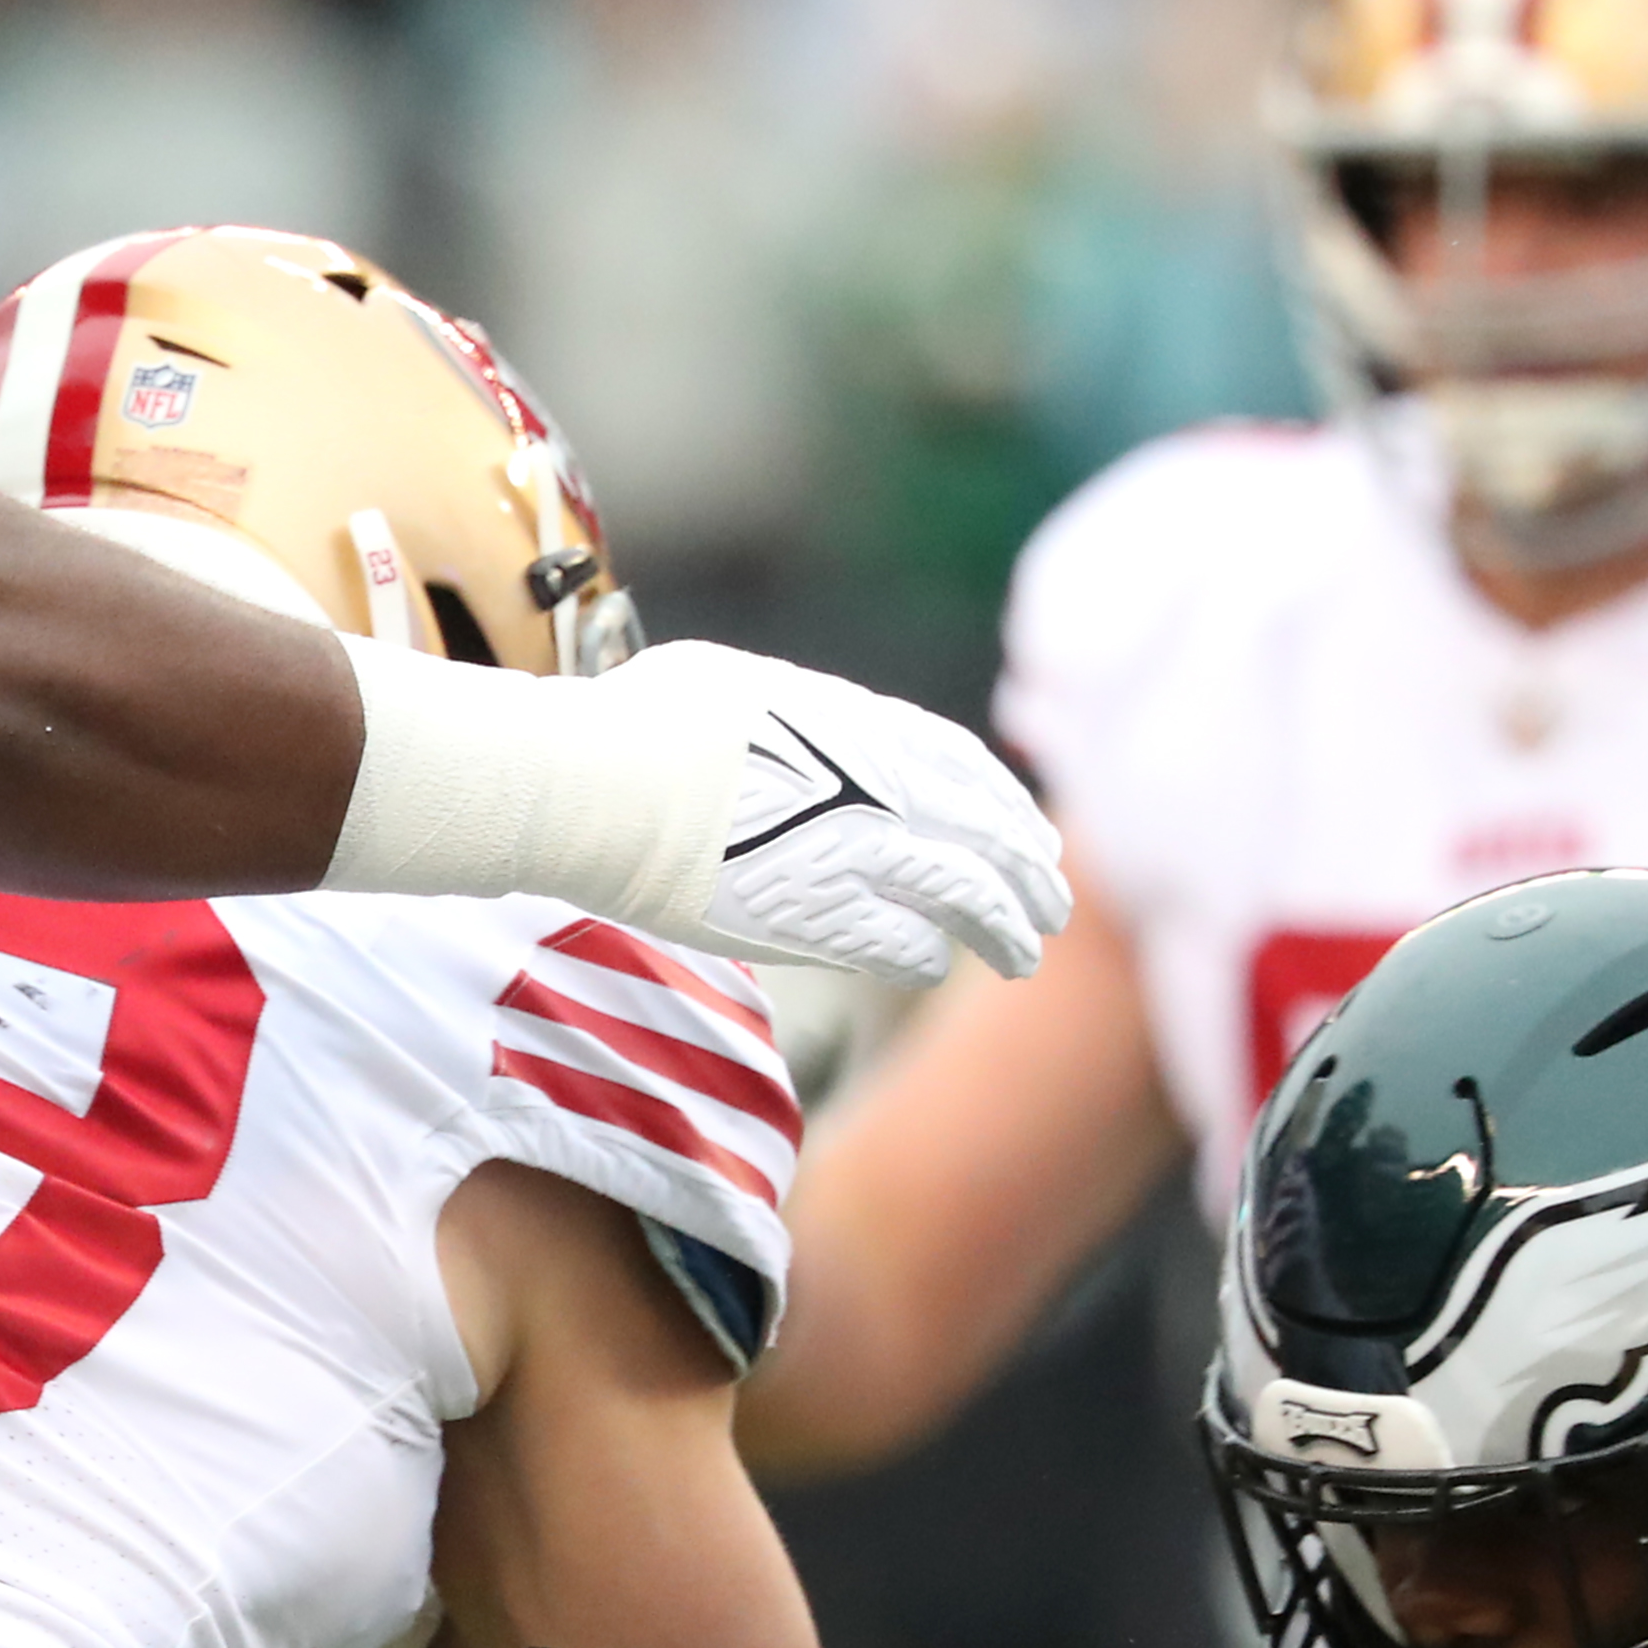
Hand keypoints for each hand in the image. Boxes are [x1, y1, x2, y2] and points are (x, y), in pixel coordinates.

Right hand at [611, 645, 1068, 986]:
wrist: (592, 784)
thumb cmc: (632, 723)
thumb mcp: (731, 682)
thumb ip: (784, 713)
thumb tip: (779, 722)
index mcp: (858, 723)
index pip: (964, 765)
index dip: (1007, 802)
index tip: (1030, 828)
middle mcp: (876, 785)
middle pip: (987, 833)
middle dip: (1031, 872)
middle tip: (1055, 904)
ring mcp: (854, 854)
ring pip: (967, 899)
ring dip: (1003, 931)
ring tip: (1024, 957)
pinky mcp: (817, 921)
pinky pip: (903, 947)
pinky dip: (926, 957)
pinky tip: (932, 965)